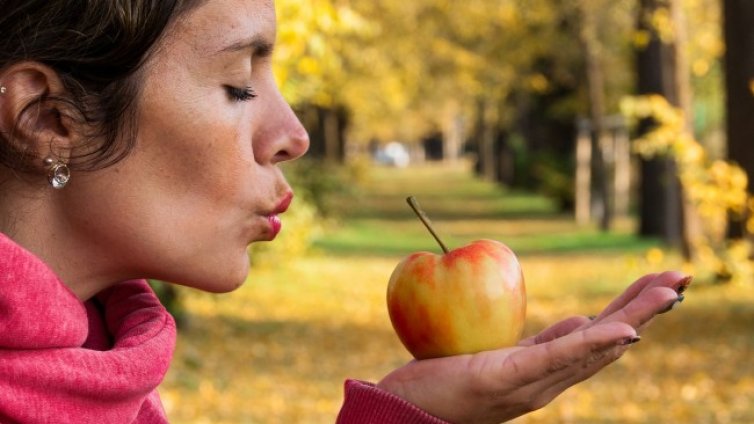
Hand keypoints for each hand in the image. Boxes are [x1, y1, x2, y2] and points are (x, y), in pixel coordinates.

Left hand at [377, 271, 689, 423]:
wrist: (406, 412)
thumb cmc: (447, 382)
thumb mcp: (502, 358)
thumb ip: (542, 345)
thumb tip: (579, 320)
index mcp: (546, 371)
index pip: (599, 338)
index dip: (634, 313)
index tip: (661, 285)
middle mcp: (547, 382)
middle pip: (606, 342)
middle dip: (645, 310)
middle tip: (681, 277)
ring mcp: (529, 383)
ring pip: (592, 348)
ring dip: (634, 320)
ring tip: (667, 293)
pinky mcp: (506, 379)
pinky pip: (555, 359)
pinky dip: (593, 344)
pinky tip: (623, 331)